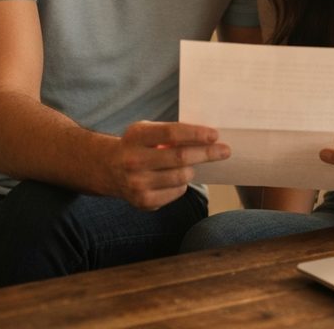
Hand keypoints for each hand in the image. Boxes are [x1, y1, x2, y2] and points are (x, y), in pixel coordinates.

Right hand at [112, 121, 229, 209]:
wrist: (108, 168)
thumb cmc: (137, 145)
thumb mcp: (147, 130)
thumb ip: (171, 132)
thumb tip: (207, 138)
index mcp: (136, 136)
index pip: (172, 133)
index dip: (195, 134)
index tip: (215, 135)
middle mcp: (134, 160)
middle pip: (180, 157)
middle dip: (207, 153)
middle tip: (225, 150)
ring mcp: (138, 184)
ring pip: (181, 176)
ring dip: (192, 168)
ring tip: (192, 163)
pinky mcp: (143, 202)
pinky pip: (176, 192)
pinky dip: (182, 184)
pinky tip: (176, 177)